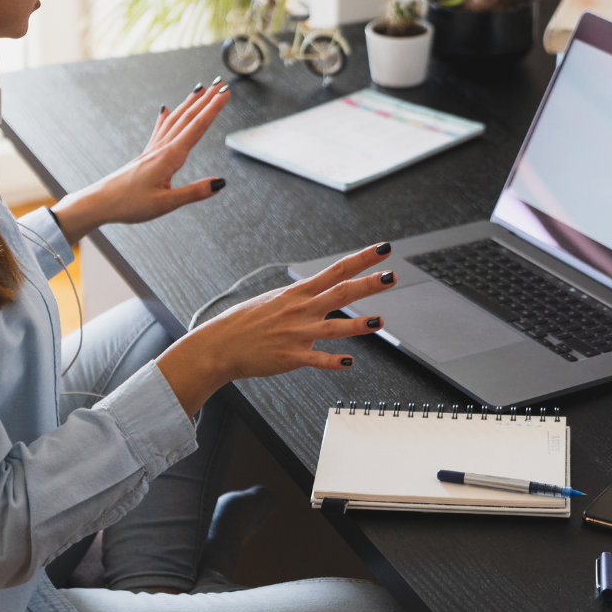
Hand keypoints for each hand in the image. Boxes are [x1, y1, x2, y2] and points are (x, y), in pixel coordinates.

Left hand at [50, 79, 230, 244]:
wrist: (100, 202)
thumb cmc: (129, 204)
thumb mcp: (166, 203)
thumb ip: (195, 192)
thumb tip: (220, 183)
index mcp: (169, 157)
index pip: (197, 127)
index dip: (213, 109)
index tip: (225, 93)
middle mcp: (161, 148)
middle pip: (188, 118)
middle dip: (207, 100)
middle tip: (221, 84)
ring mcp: (153, 150)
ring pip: (175, 120)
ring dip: (190, 104)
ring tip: (201, 90)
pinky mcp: (146, 155)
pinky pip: (159, 130)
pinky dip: (166, 117)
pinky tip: (165, 109)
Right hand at [157, 244, 394, 416]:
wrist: (219, 344)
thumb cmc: (243, 322)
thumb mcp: (272, 300)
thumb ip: (298, 299)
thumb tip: (315, 295)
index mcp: (297, 293)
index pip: (335, 270)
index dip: (361, 259)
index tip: (381, 250)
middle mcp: (300, 310)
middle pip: (341, 293)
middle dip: (368, 284)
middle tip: (391, 276)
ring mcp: (297, 333)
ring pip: (334, 328)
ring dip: (359, 325)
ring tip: (380, 321)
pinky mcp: (291, 357)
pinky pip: (317, 360)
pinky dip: (335, 361)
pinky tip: (350, 362)